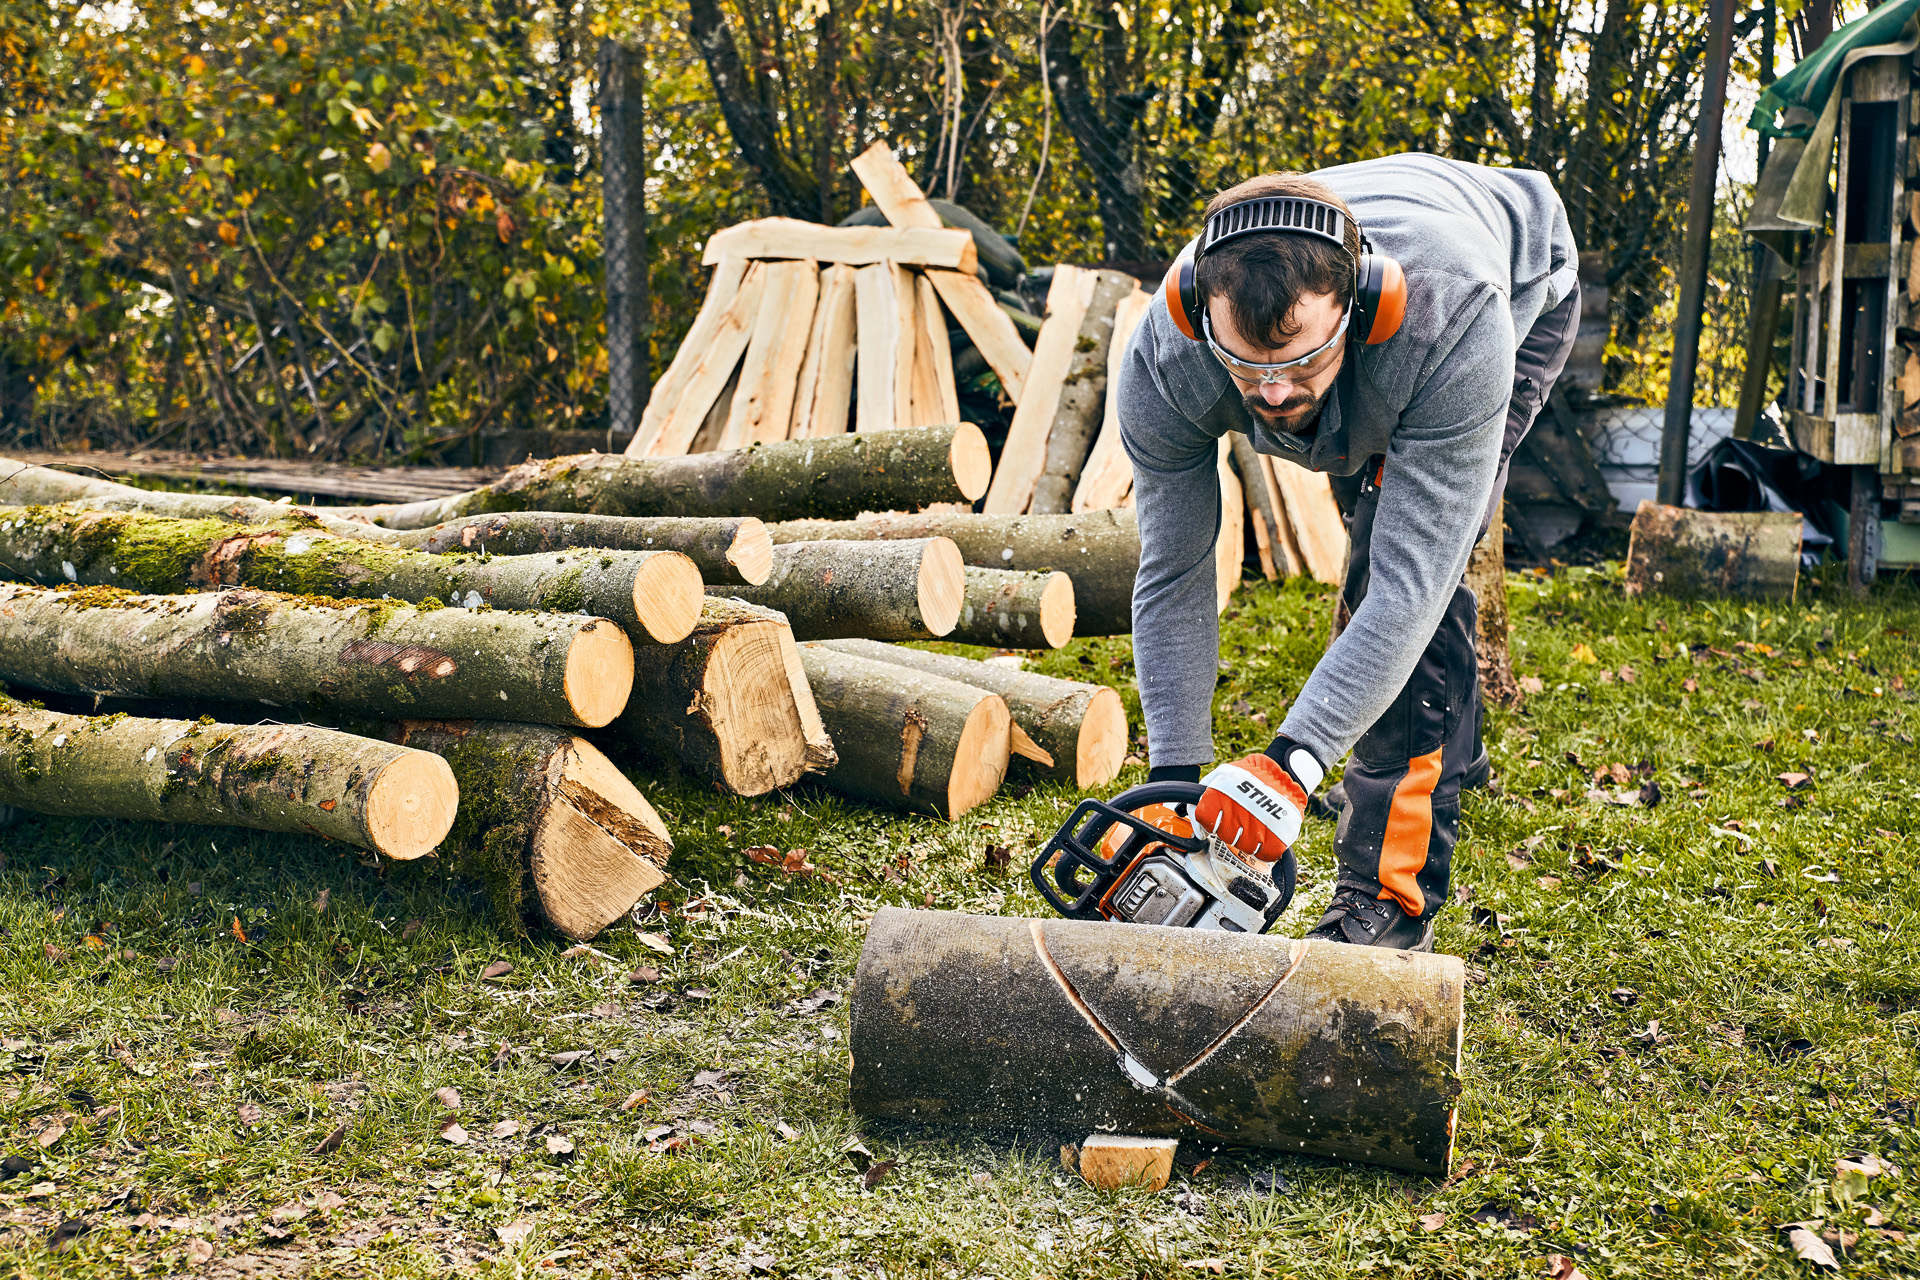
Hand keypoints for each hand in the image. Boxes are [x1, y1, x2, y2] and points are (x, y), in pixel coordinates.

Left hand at [1195, 746, 1322, 861]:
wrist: (1284, 773)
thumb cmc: (1251, 776)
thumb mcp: (1222, 774)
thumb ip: (1203, 792)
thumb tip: (1190, 816)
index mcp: (1220, 797)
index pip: (1204, 821)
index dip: (1209, 822)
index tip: (1215, 821)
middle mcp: (1237, 813)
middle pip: (1225, 836)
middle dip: (1230, 829)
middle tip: (1239, 818)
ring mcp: (1258, 826)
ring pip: (1244, 847)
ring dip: (1247, 838)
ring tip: (1253, 821)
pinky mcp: (1279, 836)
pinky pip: (1265, 854)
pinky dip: (1264, 848)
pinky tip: (1265, 833)